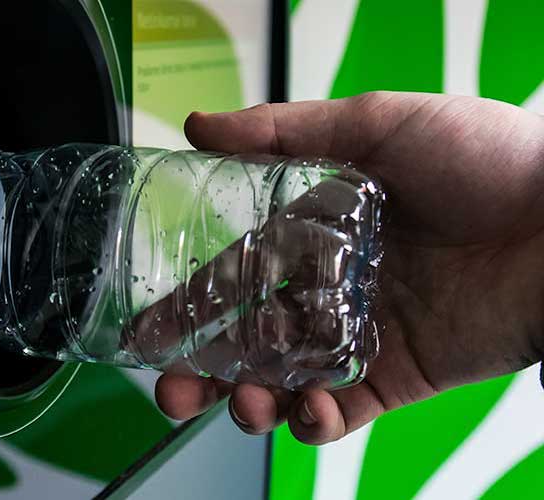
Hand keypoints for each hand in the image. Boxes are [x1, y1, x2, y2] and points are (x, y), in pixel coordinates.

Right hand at [155, 91, 543, 442]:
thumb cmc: (484, 158)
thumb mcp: (377, 123)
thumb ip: (284, 131)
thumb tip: (197, 124)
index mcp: (314, 234)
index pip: (234, 276)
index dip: (189, 306)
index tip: (147, 332)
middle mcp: (329, 287)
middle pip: (249, 340)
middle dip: (205, 372)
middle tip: (172, 394)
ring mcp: (362, 334)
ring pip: (287, 380)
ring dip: (253, 401)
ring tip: (244, 404)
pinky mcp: (401, 373)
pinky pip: (347, 409)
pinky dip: (319, 420)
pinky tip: (307, 412)